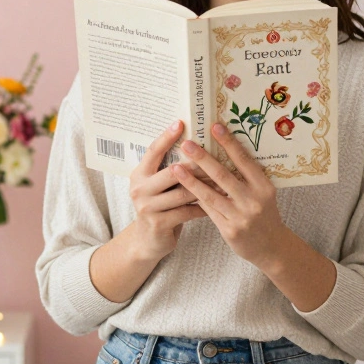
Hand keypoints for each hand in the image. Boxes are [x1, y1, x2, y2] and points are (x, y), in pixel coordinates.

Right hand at [124, 120, 207, 262]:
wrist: (148, 241)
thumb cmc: (160, 207)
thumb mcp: (158, 186)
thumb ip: (169, 169)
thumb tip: (195, 145)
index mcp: (139, 174)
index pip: (153, 151)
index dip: (166, 137)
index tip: (181, 123)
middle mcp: (139, 188)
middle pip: (172, 171)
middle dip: (197, 164)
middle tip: (217, 156)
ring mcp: (147, 207)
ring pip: (182, 192)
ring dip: (206, 187)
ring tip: (225, 181)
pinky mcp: (158, 223)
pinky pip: (187, 212)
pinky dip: (204, 207)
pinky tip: (218, 203)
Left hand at [171, 122, 288, 267]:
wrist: (272, 247)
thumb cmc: (264, 213)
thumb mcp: (263, 193)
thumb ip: (246, 177)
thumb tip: (222, 149)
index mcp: (264, 187)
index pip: (244, 160)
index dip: (229, 143)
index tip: (215, 126)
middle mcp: (254, 201)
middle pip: (224, 175)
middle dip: (203, 158)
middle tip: (187, 143)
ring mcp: (241, 217)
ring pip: (211, 194)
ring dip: (191, 180)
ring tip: (175, 167)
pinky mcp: (229, 230)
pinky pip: (208, 210)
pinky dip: (195, 198)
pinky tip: (182, 188)